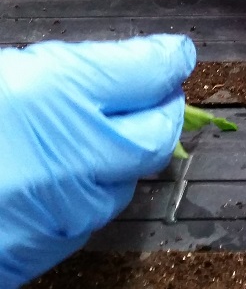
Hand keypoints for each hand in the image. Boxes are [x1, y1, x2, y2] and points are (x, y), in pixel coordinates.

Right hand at [0, 35, 195, 285]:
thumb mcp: (2, 73)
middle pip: (159, 130)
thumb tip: (116, 67)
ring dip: (122, 153)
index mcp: (56, 93)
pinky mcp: (47, 250)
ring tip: (88, 131)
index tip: (169, 54)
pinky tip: (50, 175)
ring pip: (126, 178)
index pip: (150, 70)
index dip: (163, 59)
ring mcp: (67, 211)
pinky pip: (87, 216)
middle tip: (148, 90)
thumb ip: (51, 69)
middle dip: (159, 108)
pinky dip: (84, 191)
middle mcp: (78, 156)